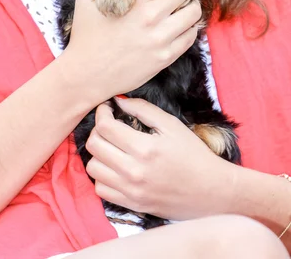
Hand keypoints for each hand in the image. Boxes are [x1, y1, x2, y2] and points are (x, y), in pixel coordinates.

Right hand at [60, 0, 201, 104]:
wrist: (86, 74)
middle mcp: (152, 16)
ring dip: (191, 4)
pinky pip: (191, 36)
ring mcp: (161, 38)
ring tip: (183, 3)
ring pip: (194, 12)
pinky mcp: (165, 57)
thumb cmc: (86, 35)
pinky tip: (179, 24)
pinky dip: (189, 27)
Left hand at [85, 97, 237, 220]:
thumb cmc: (194, 155)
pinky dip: (102, 176)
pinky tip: (115, 167)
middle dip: (98, 130)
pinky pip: (101, 190)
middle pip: (94, 146)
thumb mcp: (172, 125)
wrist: (212, 191)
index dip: (101, 113)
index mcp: (144, 148)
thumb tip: (118, 100)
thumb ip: (143, 109)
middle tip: (109, 125)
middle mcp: (133, 171)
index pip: (105, 127)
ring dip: (98, 153)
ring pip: (93, 168)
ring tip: (111, 146)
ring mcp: (131, 191)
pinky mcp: (132, 204)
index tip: (108, 109)